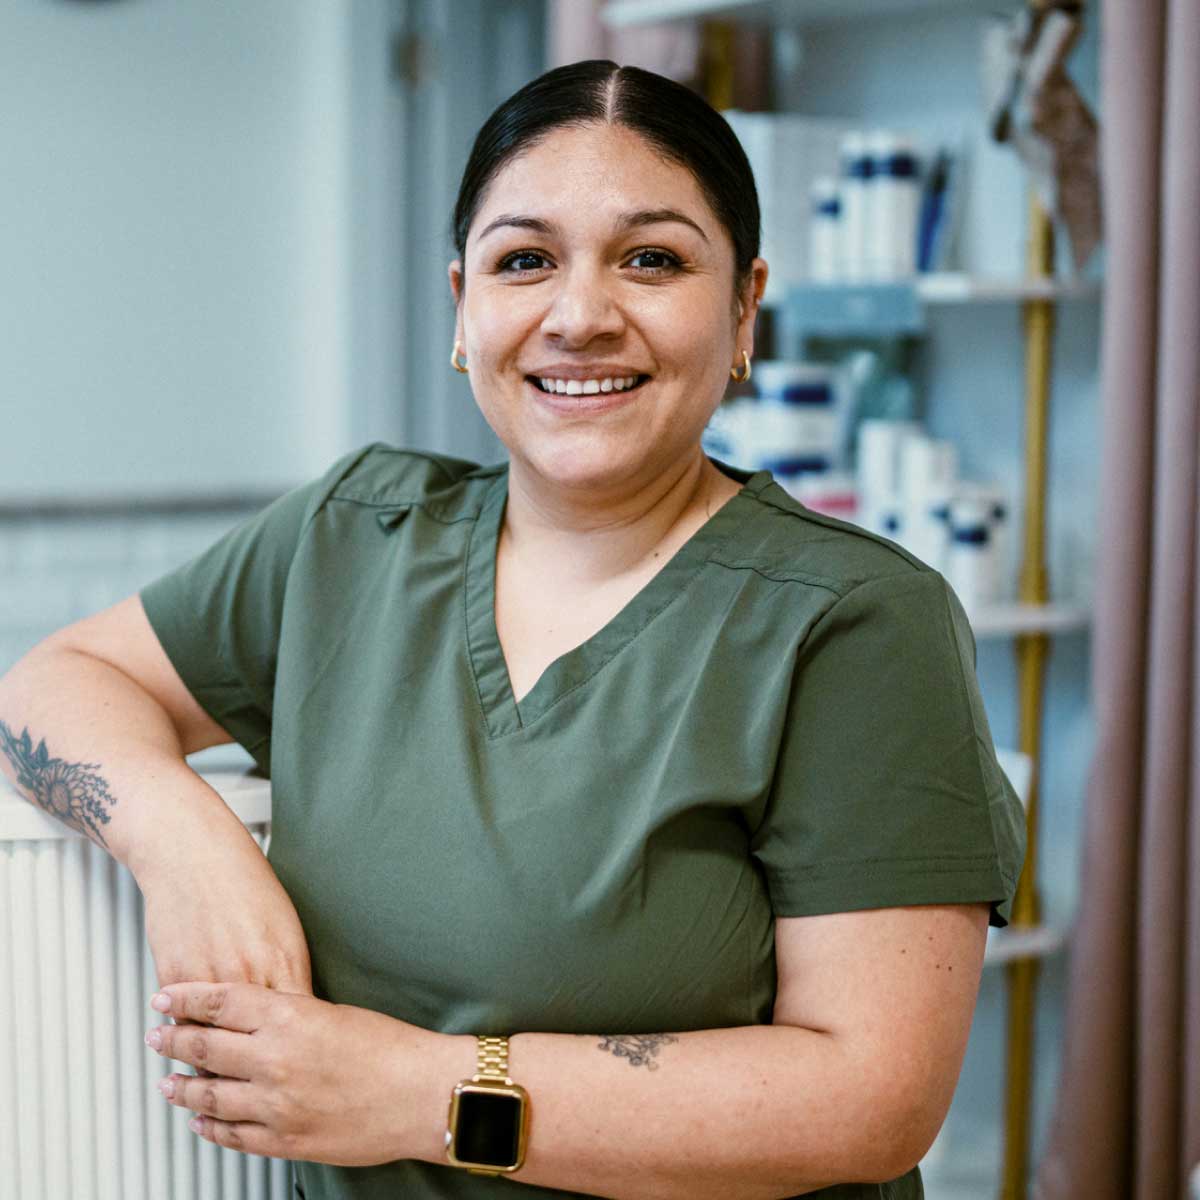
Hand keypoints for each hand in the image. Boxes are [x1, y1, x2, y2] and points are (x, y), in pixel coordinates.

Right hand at [135, 812, 313, 1072]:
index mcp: (285, 959)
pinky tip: (191, 1058)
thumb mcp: (284, 924)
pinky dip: (190, 1044)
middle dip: (262, 1072)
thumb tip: (299, 1005)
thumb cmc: (242, 884)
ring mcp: (211, 977)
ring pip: (218, 1044)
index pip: (299, 1024)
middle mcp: (250, 973)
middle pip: (260, 1042)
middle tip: (262, 1091)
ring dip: (220, 1067)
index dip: (301, 1051)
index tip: (303, 1070)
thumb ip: (289, 968)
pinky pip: (185, 1025)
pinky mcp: (175, 977)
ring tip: (223, 1088)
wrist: (194, 853)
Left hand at [144, 982, 444, 1166]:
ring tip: (167, 1083)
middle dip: (173, 1041)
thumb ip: (288, 1015)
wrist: (422, 1094)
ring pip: (209, 1095)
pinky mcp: (284, 1140)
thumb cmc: (392, 1049)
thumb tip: (253, 1019)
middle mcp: (273, 1060)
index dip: (184, 999)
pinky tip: (201, 1120)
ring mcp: (275, 1104)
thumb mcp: (334, 1012)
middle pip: (204, 1047)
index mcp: (288, 1017)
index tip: (164, 999)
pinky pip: (231, 1135)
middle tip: (157, 1037)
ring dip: (182, 1088)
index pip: (218, 1002)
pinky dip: (210, 1126)